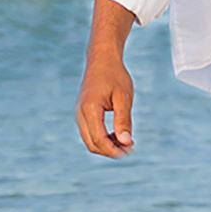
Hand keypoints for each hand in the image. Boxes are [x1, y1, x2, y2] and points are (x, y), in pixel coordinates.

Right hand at [77, 0, 138, 156]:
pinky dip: (103, 139)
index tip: (130, 150)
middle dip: (111, 151)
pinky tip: (118, 135)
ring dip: (107, 146)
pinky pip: (90, 133)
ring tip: (127, 143)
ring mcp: (79, 114)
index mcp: (90, 109)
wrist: (102, 59)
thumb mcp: (123, 97)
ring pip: (90, 141)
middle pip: (92, 144)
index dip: (114, 150)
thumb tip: (126, 142)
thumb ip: (124, 121)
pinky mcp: (82, 114)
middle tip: (131, 149)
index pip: (99, 140)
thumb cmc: (115, 75)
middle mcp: (80, 114)